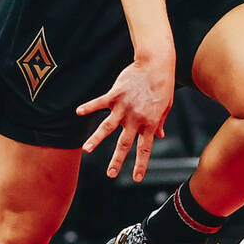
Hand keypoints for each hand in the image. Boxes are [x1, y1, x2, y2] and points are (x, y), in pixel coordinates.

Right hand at [76, 49, 174, 180]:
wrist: (156, 65)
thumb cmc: (162, 86)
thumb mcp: (165, 107)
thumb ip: (159, 123)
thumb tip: (160, 136)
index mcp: (149, 123)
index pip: (144, 148)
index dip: (140, 164)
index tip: (136, 178)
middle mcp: (135, 119)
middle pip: (124, 144)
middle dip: (116, 161)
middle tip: (110, 175)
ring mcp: (123, 108)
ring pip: (107, 128)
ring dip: (96, 139)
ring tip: (86, 150)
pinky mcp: (115, 95)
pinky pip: (99, 103)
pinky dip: (88, 107)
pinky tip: (78, 112)